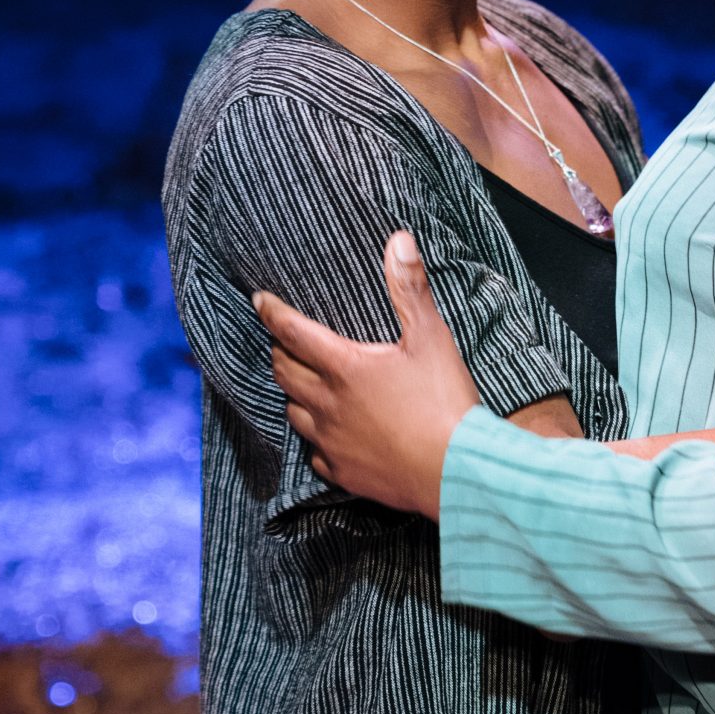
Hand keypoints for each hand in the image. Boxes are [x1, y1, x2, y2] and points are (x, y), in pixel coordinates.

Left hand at [255, 233, 480, 519]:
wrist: (455, 471)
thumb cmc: (444, 402)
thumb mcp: (432, 337)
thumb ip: (410, 289)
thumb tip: (398, 241)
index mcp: (345, 367)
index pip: (293, 332)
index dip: (272, 312)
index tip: (258, 300)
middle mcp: (328, 404)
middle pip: (284, 372)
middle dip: (279, 351)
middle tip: (284, 340)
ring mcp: (331, 441)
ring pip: (293, 412)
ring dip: (293, 393)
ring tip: (303, 383)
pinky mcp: (342, 472)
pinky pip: (314, 453)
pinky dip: (315, 438)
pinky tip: (328, 434)